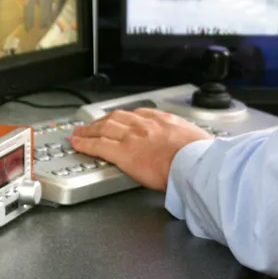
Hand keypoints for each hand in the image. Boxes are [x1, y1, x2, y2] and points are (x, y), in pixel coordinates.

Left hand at [70, 109, 211, 190]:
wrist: (194, 163)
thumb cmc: (200, 157)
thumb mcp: (197, 141)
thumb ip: (188, 141)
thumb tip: (193, 148)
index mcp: (165, 121)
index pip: (140, 114)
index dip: (126, 117)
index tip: (122, 119)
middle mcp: (146, 125)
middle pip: (118, 117)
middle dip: (103, 120)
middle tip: (94, 123)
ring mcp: (132, 137)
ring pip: (104, 128)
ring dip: (90, 129)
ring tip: (80, 132)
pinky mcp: (123, 153)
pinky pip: (98, 145)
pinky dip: (85, 143)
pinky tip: (77, 143)